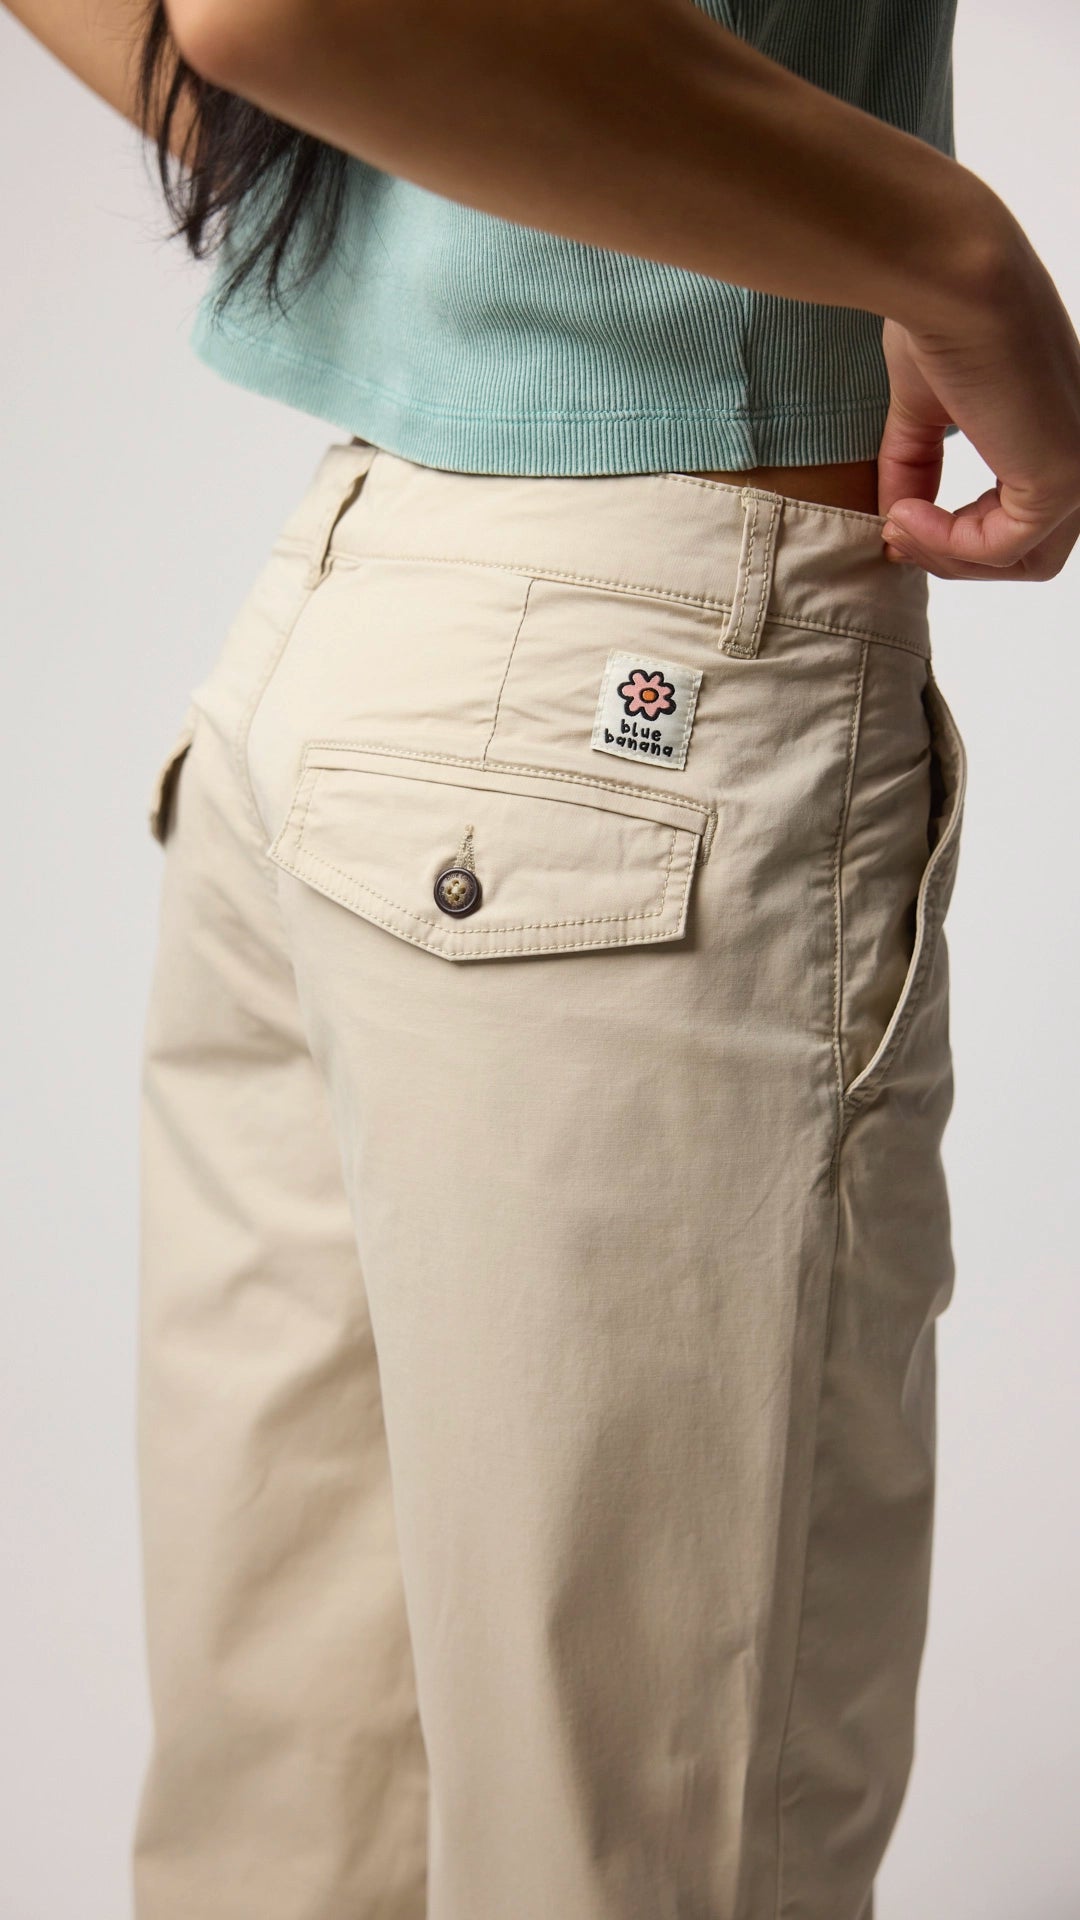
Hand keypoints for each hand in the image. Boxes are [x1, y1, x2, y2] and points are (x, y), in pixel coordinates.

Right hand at [877, 223, 1079, 579]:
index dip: (961, 537)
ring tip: (898, 523)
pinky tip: (905, 513)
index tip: (900, 522)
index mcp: (1060, 423)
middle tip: (899, 536)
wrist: (950, 278)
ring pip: (1025, 559)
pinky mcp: (1063, 477)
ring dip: (949, 557)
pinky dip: (946, 545)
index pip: (1028, 513)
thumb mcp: (924, 410)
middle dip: (958, 558)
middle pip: (1034, 551)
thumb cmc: (939, 316)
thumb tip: (899, 523)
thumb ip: (917, 467)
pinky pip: (1001, 549)